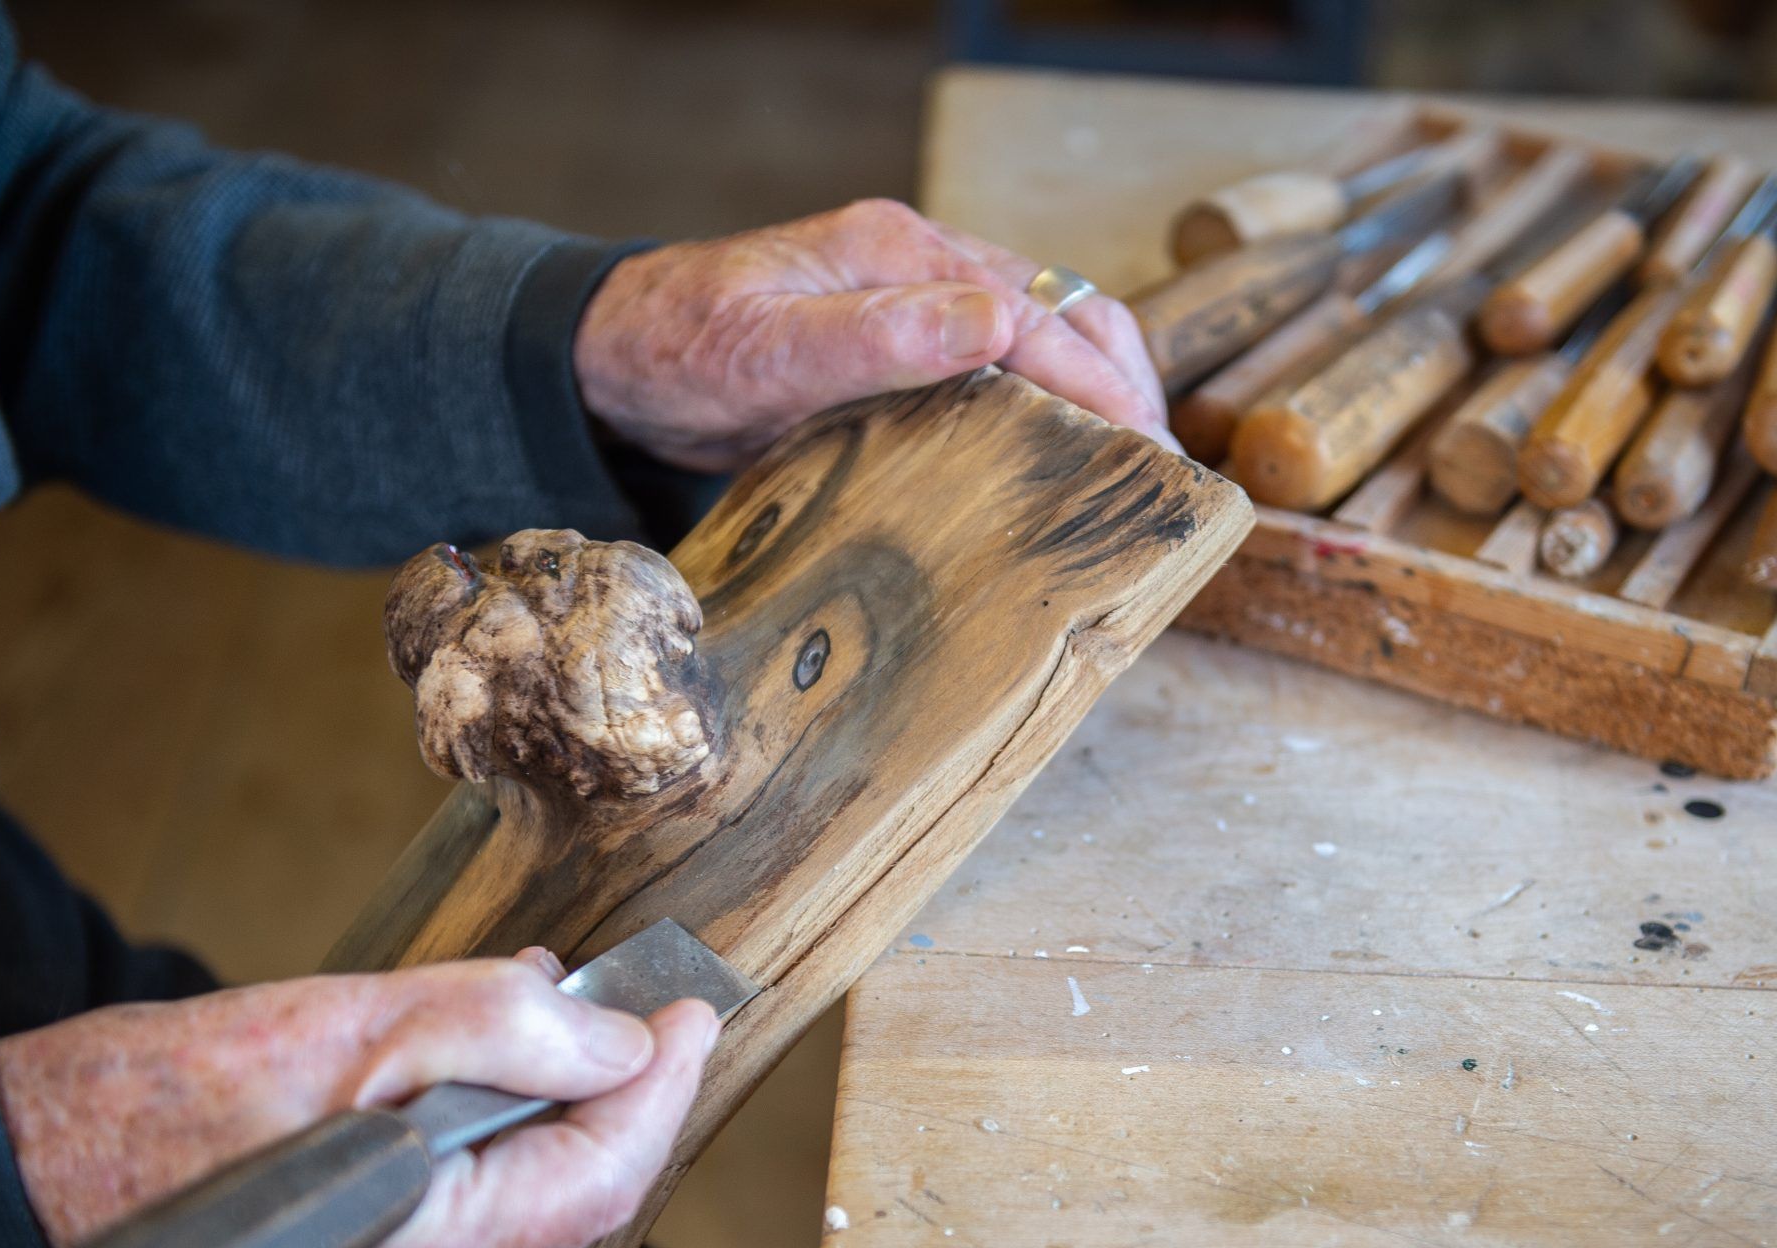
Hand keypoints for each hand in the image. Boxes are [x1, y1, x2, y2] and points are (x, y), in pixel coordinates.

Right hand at [0, 949, 715, 1247]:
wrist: (46, 1164)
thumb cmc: (173, 1093)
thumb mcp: (350, 1021)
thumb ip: (500, 1027)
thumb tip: (621, 1043)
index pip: (596, 1181)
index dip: (661, 1092)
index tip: (690, 1014)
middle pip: (576, 1205)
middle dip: (620, 1103)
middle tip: (637, 1012)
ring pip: (534, 1222)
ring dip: (563, 1126)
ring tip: (560, 1035)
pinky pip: (480, 1238)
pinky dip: (504, 1160)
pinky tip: (490, 1092)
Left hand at [573, 198, 1171, 470]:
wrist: (613, 364)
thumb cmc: (680, 350)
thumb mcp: (771, 350)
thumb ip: (881, 335)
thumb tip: (997, 323)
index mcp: (901, 252)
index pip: (1032, 313)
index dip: (1097, 380)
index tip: (1143, 444)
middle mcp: (920, 267)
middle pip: (1059, 309)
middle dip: (1124, 379)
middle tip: (1163, 466)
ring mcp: (914, 303)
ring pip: (1040, 333)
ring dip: (1098, 388)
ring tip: (1137, 463)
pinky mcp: (901, 346)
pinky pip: (1001, 363)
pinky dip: (1052, 401)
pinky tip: (1065, 453)